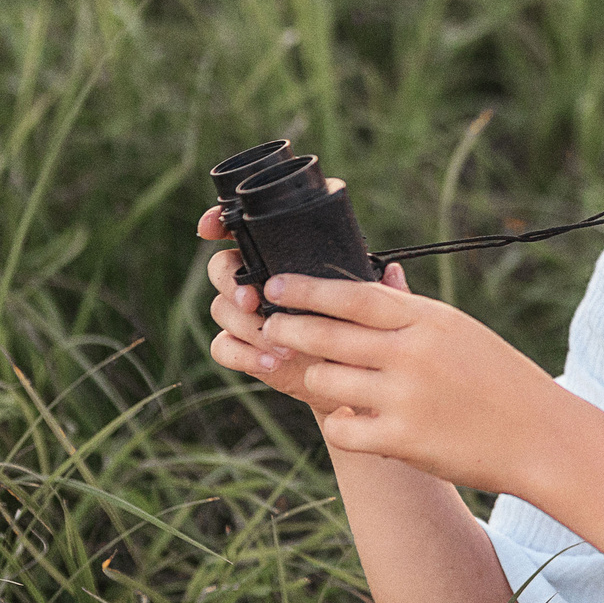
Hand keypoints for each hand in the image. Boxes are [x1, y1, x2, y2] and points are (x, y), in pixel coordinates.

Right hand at [199, 199, 407, 414]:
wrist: (350, 378)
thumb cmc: (361, 331)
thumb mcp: (374, 309)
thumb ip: (382, 292)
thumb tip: (393, 272)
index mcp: (285, 261)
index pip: (244, 234)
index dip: (219, 224)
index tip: (210, 228)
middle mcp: (260, 283)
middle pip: (222, 268)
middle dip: (231, 282)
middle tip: (253, 302)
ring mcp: (247, 317)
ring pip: (222, 308)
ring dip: (246, 325)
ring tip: (282, 345)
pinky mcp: (243, 349)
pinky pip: (223, 346)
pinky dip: (243, 354)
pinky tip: (270, 363)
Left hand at [253, 271, 577, 497]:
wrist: (544, 437)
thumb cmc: (503, 382)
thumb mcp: (462, 333)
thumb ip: (412, 314)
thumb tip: (366, 288)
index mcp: (430, 320)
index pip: (353, 294)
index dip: (306, 289)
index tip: (275, 285)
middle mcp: (414, 353)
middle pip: (326, 333)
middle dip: (288, 329)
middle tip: (272, 328)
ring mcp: (405, 397)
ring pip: (324, 379)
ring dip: (316, 378)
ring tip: (325, 378)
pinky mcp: (401, 439)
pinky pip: (340, 427)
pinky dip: (340, 423)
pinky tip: (352, 420)